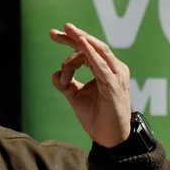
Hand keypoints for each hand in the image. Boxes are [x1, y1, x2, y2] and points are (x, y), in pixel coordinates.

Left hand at [49, 22, 131, 147]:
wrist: (110, 138)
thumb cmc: (97, 117)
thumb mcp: (77, 97)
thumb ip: (66, 84)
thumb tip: (54, 74)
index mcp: (106, 69)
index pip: (88, 49)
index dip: (70, 41)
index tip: (53, 34)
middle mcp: (114, 69)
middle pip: (93, 45)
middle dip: (73, 36)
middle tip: (54, 32)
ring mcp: (116, 76)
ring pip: (98, 51)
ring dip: (82, 40)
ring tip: (68, 31)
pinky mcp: (114, 85)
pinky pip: (101, 66)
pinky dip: (91, 54)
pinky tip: (81, 44)